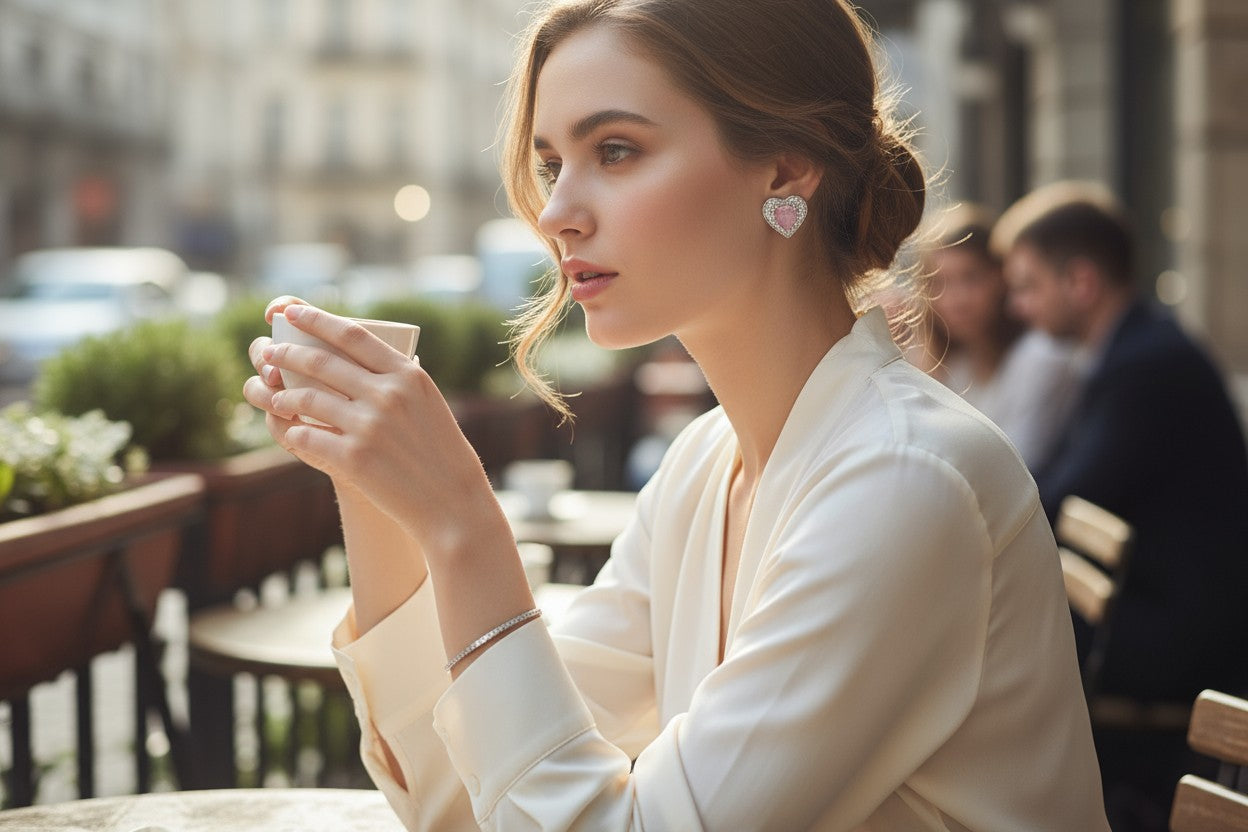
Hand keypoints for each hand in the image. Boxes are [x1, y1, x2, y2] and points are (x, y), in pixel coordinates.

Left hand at [242, 302, 493, 546]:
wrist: (452, 500)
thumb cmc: (440, 450)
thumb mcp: (428, 402)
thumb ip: (397, 378)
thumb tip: (357, 355)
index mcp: (407, 375)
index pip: (353, 335)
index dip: (317, 320)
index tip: (292, 311)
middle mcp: (387, 395)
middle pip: (322, 362)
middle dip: (287, 353)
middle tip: (270, 351)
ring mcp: (369, 426)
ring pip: (308, 398)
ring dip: (284, 394)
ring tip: (276, 395)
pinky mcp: (354, 458)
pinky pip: (307, 436)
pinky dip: (294, 431)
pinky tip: (292, 430)